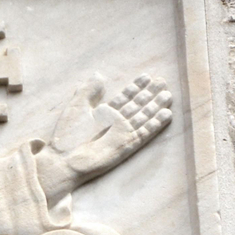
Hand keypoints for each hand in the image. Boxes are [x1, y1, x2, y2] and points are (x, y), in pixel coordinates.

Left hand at [43, 75, 171, 193]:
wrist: (66, 159)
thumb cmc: (67, 135)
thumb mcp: (76, 107)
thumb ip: (88, 91)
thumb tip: (98, 75)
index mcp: (103, 114)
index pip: (123, 97)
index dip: (135, 87)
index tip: (146, 76)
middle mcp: (115, 123)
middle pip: (136, 105)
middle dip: (149, 94)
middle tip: (163, 81)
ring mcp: (122, 134)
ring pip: (143, 117)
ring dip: (155, 107)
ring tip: (168, 95)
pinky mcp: (127, 145)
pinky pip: (144, 133)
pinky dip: (155, 124)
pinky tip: (167, 114)